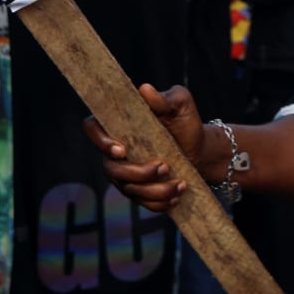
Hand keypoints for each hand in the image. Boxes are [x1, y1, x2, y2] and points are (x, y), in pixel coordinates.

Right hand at [82, 83, 209, 212]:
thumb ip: (165, 98)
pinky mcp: (138, 192)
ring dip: (155, 190)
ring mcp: (125, 174)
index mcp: (119, 124)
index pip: (93, 128)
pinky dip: (159, 202)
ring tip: (180, 183)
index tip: (123, 150)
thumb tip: (145, 90)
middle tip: (165, 167)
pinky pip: (142, 203)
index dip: (101, 141)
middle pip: (111, 169)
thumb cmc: (185, 121)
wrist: (200, 148)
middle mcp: (116, 151)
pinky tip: (177, 195)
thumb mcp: (180, 105)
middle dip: (138, 173)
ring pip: (128, 190)